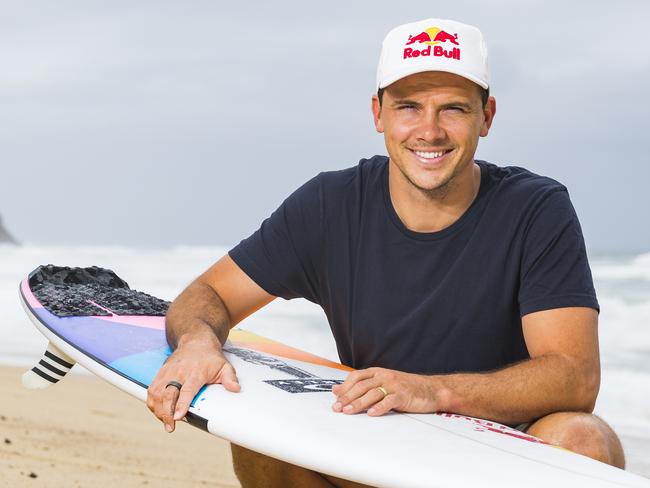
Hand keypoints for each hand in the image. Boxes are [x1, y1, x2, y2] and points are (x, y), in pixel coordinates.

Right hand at [146, 336, 239, 432]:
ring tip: (165, 422)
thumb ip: (230, 378)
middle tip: (170, 427)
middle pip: (168, 394)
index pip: (187, 391)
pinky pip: (151, 390)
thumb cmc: (210, 357)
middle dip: (167, 413)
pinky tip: (159, 412)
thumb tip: (236, 389)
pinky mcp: (160, 373)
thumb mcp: (224, 366)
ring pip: (157, 393)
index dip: (182, 404)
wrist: (195, 340)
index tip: (178, 417)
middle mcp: (179, 373)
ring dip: (158, 410)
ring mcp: (167, 373)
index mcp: (195, 373)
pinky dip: (152, 403)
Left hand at [331, 367, 446, 416]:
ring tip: (349, 412)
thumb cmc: (405, 387)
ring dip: (359, 403)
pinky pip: (389, 401)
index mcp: (377, 372)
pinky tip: (371, 414)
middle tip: (337, 408)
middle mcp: (384, 376)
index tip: (335, 399)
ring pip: (372, 393)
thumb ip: (361, 385)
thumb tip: (336, 389)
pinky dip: (379, 407)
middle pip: (362, 385)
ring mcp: (394, 385)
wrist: (431, 389)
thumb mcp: (382, 382)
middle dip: (347, 397)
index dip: (344, 388)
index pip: (356, 377)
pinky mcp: (404, 395)